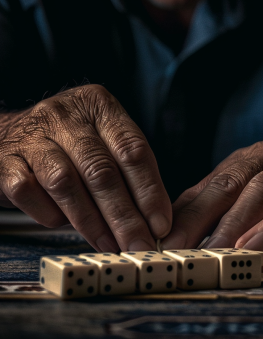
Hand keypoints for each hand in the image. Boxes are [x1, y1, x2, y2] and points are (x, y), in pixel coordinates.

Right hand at [0, 85, 171, 251]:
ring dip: (91, 221)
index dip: (149, 190)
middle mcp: (65, 114)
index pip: (131, 149)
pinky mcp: (5, 159)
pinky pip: (29, 192)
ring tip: (109, 244)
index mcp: (97, 104)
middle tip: (138, 245)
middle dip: (124, 215)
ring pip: (66, 183)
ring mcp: (32, 135)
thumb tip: (154, 221)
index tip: (160, 224)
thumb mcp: (101, 140)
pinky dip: (48, 213)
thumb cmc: (67, 144)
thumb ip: (126, 170)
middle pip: (101, 170)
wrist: (8, 133)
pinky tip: (61, 223)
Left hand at [161, 139, 262, 253]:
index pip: (208, 185)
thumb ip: (224, 206)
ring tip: (214, 251)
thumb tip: (180, 228)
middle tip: (178, 246)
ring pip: (260, 192)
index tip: (161, 238)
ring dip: (234, 223)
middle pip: (228, 184)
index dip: (183, 212)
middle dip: (199, 217)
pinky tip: (256, 246)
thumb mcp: (256, 192)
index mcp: (245, 160)